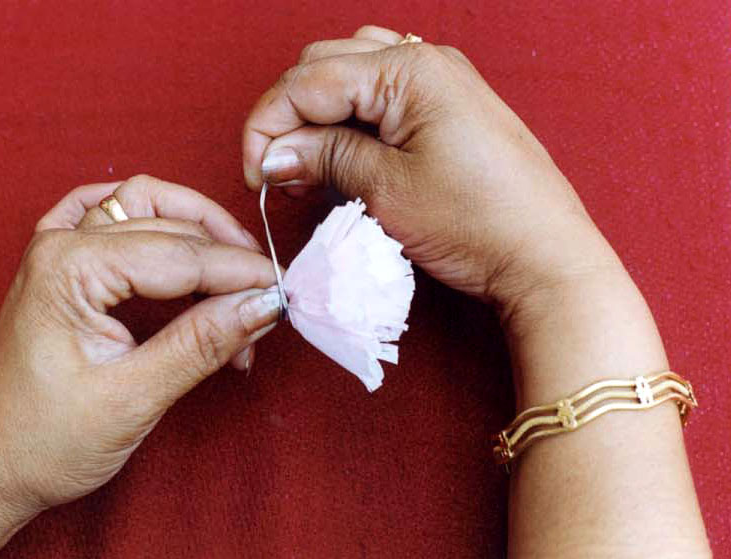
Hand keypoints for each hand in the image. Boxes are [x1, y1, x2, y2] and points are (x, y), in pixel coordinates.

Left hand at [0, 175, 280, 521]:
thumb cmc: (43, 442)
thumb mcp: (132, 398)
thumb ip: (200, 343)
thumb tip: (262, 305)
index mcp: (69, 269)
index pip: (181, 255)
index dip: (240, 273)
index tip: (285, 293)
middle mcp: (60, 244)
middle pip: (170, 228)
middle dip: (227, 263)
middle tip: (264, 306)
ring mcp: (57, 249)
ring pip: (148, 209)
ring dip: (198, 236)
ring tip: (234, 283)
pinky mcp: (62, 265)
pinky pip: (114, 216)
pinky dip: (155, 221)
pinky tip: (179, 237)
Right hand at [243, 25, 623, 316]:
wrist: (544, 257)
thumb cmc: (476, 223)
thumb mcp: (386, 192)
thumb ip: (324, 159)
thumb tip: (273, 154)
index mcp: (409, 69)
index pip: (308, 80)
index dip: (268, 127)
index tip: (255, 177)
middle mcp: (425, 60)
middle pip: (324, 68)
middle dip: (290, 118)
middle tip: (280, 174)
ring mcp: (440, 81)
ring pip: (349, 77)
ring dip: (319, 116)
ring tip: (309, 168)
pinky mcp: (446, 108)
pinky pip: (380, 96)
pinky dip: (350, 121)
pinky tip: (344, 158)